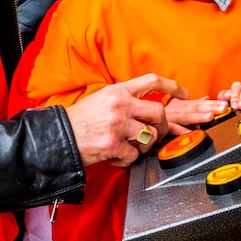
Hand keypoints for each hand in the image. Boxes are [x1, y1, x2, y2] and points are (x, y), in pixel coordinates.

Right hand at [63, 74, 188, 167]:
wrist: (58, 137)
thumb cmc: (79, 120)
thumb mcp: (101, 99)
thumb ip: (123, 100)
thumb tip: (144, 106)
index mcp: (118, 91)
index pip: (151, 81)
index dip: (171, 86)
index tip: (183, 93)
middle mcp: (120, 105)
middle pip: (159, 112)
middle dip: (162, 126)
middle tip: (156, 133)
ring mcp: (117, 125)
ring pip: (150, 136)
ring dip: (145, 146)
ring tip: (131, 147)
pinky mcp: (113, 144)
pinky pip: (134, 155)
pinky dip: (128, 160)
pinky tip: (116, 156)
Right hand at [165, 97, 228, 127]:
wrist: (140, 114)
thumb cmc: (160, 111)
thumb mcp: (178, 104)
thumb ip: (194, 103)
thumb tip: (208, 97)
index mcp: (183, 105)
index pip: (201, 103)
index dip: (214, 102)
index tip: (228, 101)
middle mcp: (178, 110)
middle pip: (196, 108)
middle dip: (210, 107)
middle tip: (224, 107)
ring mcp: (171, 118)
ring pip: (186, 116)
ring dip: (198, 116)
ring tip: (210, 116)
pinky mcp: (162, 127)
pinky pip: (170, 129)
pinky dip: (179, 130)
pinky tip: (188, 133)